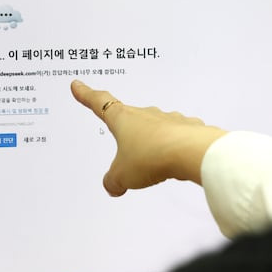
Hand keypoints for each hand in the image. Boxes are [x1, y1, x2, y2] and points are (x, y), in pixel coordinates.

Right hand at [70, 80, 226, 196]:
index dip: (86, 95)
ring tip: (153, 162)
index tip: (78, 85)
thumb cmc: (153, 155)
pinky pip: (178, 137)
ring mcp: (169, 119)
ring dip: (153, 142)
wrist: (193, 151)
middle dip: (126, 131)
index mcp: (123, 119)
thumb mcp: (122, 176)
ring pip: (156, 129)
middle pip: (130, 118)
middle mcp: (146, 114)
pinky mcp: (189, 129)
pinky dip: (175, 148)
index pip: (100, 103)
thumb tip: (112, 186)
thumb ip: (113, 181)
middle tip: (123, 142)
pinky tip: (177, 160)